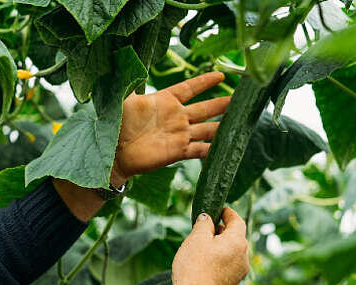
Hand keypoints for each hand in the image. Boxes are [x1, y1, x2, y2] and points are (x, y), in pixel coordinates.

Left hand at [111, 72, 230, 184]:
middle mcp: (176, 116)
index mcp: (165, 100)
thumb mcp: (124, 99)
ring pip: (207, 128)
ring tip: (242, 122)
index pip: (189, 87)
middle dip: (222, 104)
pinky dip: (212, 149)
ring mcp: (179, 134)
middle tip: (240, 98)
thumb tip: (128, 61)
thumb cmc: (116, 124)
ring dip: (223, 126)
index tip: (221, 75)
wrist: (114, 152)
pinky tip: (226, 148)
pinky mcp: (178, 151)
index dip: (204, 82)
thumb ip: (131, 82)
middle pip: (205, 108)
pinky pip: (200, 150)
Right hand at [167, 207, 249, 284]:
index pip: (237, 221)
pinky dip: (218, 260)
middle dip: (221, 230)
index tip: (219, 209)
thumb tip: (207, 218)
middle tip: (205, 227)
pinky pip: (227, 266)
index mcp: (238, 242)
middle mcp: (243, 257)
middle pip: (235, 237)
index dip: (228, 212)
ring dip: (219, 246)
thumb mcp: (196, 239)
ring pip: (231, 252)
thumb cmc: (195, 269)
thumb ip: (204, 224)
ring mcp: (239, 273)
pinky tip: (202, 263)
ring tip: (201, 246)